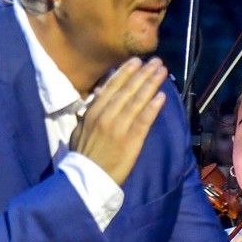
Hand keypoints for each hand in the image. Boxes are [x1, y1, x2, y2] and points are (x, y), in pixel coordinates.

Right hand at [70, 57, 167, 185]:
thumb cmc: (83, 155)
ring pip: (138, 101)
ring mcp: (120, 128)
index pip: (112, 87)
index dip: (126, 72)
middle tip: (156, 62)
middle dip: (143, 74)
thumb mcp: (79, 129)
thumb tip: (98, 93)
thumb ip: (89, 110)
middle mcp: (107, 116)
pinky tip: (161, 96)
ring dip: (151, 84)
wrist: (86, 180)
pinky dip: (153, 108)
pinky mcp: (131, 141)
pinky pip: (144, 121)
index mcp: (93, 112)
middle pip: (128, 90)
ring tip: (162, 72)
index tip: (137, 61)